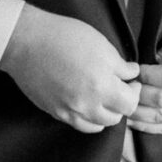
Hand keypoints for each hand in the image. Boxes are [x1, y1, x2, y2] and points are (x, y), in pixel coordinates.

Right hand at [0, 4, 140, 133]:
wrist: (27, 42)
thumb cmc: (64, 36)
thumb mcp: (100, 44)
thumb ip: (119, 64)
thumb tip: (131, 73)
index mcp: (102, 85)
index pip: (130, 103)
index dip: (134, 92)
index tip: (132, 82)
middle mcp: (87, 104)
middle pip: (116, 117)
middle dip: (122, 103)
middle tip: (120, 89)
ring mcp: (70, 111)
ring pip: (97, 125)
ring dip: (105, 114)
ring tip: (104, 98)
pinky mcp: (55, 112)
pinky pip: (78, 125)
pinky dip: (88, 119)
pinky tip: (87, 105)